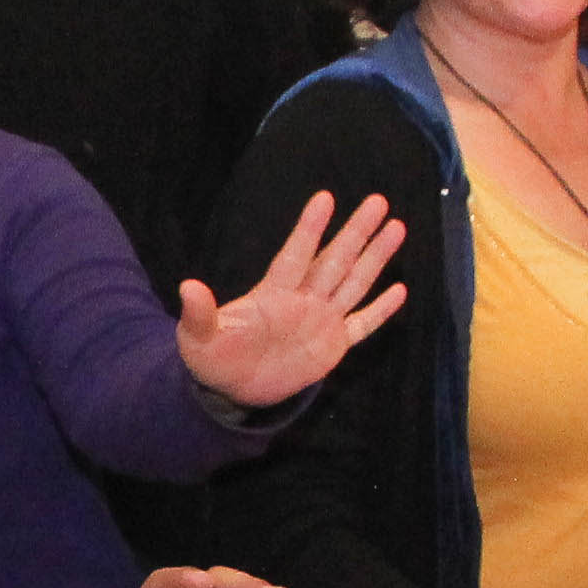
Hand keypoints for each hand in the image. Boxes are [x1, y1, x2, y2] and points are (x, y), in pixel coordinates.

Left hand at [174, 190, 410, 411]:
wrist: (231, 389)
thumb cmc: (212, 357)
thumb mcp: (198, 338)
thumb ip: (200, 314)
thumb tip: (187, 288)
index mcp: (272, 293)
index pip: (296, 255)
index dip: (309, 229)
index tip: (325, 198)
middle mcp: (302, 299)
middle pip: (335, 259)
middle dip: (357, 232)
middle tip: (378, 201)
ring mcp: (320, 320)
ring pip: (354, 283)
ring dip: (375, 257)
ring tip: (397, 227)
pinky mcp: (333, 345)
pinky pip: (362, 325)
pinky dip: (380, 310)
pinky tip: (400, 290)